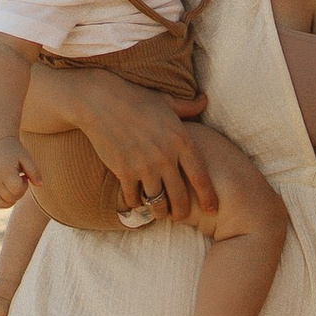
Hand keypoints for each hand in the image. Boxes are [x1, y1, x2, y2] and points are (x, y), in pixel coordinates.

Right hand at [0, 141, 31, 213]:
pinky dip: (4, 201)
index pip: (17, 190)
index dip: (24, 186)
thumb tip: (41, 185)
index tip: (24, 176)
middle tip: (19, 179)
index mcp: (4, 171)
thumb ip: (34, 171)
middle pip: (10, 198)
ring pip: (3, 204)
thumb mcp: (26, 158)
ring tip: (13, 184)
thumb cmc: (14, 151)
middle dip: (19, 191)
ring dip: (12, 198)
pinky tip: (8, 188)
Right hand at [34, 66, 217, 221]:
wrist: (101, 101)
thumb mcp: (167, 101)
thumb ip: (188, 106)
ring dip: (160, 211)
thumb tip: (204, 99)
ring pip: (158, 202)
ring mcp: (144, 166)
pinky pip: (134, 197)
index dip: (209, 197)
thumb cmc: (137, 99)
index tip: (214, 210)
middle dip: (182, 211)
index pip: (201, 176)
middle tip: (181, 216)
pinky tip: (137, 202)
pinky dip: (136, 203)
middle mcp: (166, 156)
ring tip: (161, 213)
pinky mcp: (124, 172)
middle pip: (180, 196)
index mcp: (181, 140)